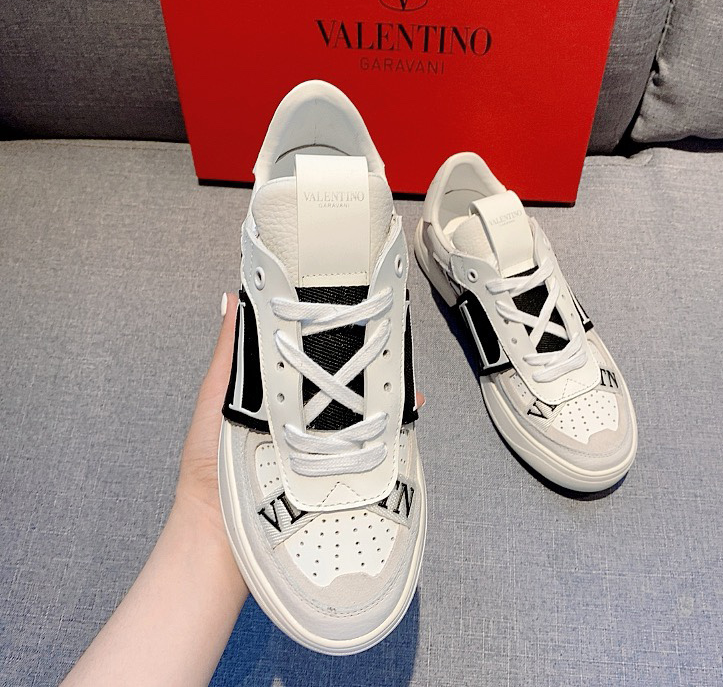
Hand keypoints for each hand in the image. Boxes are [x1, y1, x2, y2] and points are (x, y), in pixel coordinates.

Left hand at [174, 292, 425, 535]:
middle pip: (344, 387)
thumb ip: (229, 354)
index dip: (333, 337)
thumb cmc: (208, 466)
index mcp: (278, 395)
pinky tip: (400, 426)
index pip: (313, 358)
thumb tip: (231, 300)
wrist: (216, 534)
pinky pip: (366, 454)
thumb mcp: (216, 399)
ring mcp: (322, 448)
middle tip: (393, 351)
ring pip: (361, 418)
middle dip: (369, 369)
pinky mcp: (333, 477)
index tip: (354, 314)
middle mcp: (305, 419)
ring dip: (382, 403)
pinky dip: (386, 441)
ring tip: (403, 385)